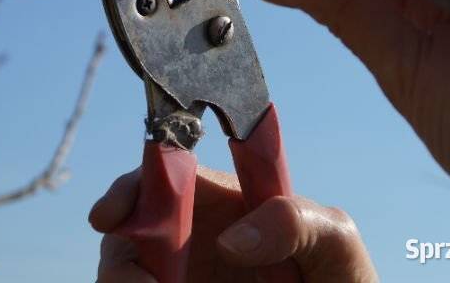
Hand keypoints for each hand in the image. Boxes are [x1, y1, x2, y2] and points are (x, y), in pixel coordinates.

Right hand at [89, 166, 376, 281]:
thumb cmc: (341, 279)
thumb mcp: (335, 242)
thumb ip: (297, 221)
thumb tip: (233, 240)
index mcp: (223, 202)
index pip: (164, 176)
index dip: (129, 189)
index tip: (108, 217)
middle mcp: (192, 238)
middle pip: (129, 233)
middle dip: (120, 258)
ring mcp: (181, 275)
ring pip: (126, 274)